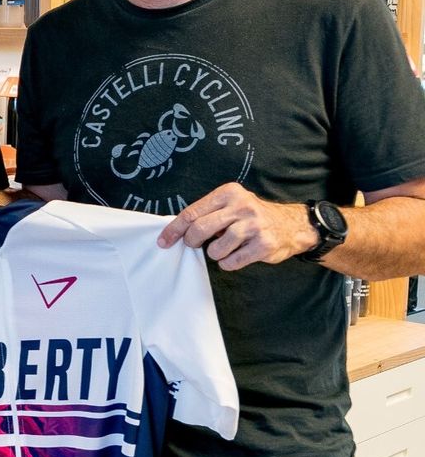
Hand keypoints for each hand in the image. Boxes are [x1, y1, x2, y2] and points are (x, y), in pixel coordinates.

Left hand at [157, 182, 318, 269]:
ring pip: (215, 249)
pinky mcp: (263, 245)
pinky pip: (231, 262)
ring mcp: (254, 226)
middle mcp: (242, 206)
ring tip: (226, 247)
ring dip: (215, 253)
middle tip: (195, 245)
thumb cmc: (251, 217)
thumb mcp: (231, 205)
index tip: (163, 241)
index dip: (174, 229)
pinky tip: (238, 255)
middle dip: (192, 242)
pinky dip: (229, 263)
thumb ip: (207, 213)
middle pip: (200, 229)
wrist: (292, 225)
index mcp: (229, 193)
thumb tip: (176, 231)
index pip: (192, 212)